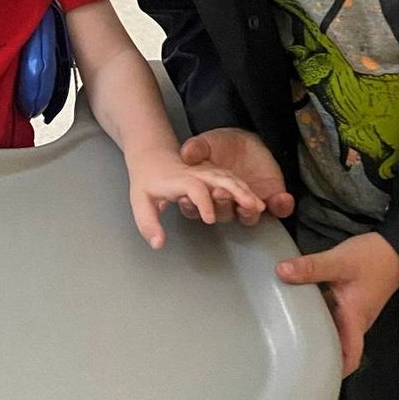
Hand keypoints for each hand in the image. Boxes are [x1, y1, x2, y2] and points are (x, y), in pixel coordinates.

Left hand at [127, 149, 265, 248]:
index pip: (194, 187)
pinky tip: (255, 199)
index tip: (209, 220)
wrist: (152, 155)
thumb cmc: (146, 180)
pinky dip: (245, 188)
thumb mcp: (140, 202)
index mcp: (178, 179)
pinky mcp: (213, 172)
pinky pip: (231, 178)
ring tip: (258, 205)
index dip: (203, 203)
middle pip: (219, 178)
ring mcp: (206, 171)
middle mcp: (195, 173)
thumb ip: (148, 224)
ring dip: (245, 191)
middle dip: (236, 192)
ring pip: (229, 178)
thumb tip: (158, 244)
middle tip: (250, 207)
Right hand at [177, 128, 294, 222]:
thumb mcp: (205, 143)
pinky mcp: (271, 199)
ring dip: (248, 213)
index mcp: (207, 194)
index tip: (187, 198)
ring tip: (249, 204)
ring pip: (248, 217)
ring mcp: (249, 204)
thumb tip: (187, 154)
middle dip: (221, 205)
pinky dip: (281, 206)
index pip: (196, 208)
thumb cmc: (221, 146)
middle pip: (223, 214)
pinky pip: (278, 209)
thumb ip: (196, 148)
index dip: (192, 206)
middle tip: (221, 194)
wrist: (246, 141)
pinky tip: (280, 198)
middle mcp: (228, 204)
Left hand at [276, 233, 398, 376]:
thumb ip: (311, 267)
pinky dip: (317, 315)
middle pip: (338, 347)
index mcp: (355, 320)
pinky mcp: (351, 299)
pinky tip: (299, 307)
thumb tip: (281, 271)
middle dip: (318, 356)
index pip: (349, 357)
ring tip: (288, 337)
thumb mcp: (340, 262)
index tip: (313, 380)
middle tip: (290, 359)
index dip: (335, 373)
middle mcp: (355, 321)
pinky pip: (332, 314)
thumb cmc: (374, 259)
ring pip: (333, 330)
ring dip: (316, 334)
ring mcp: (354, 311)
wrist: (398, 247)